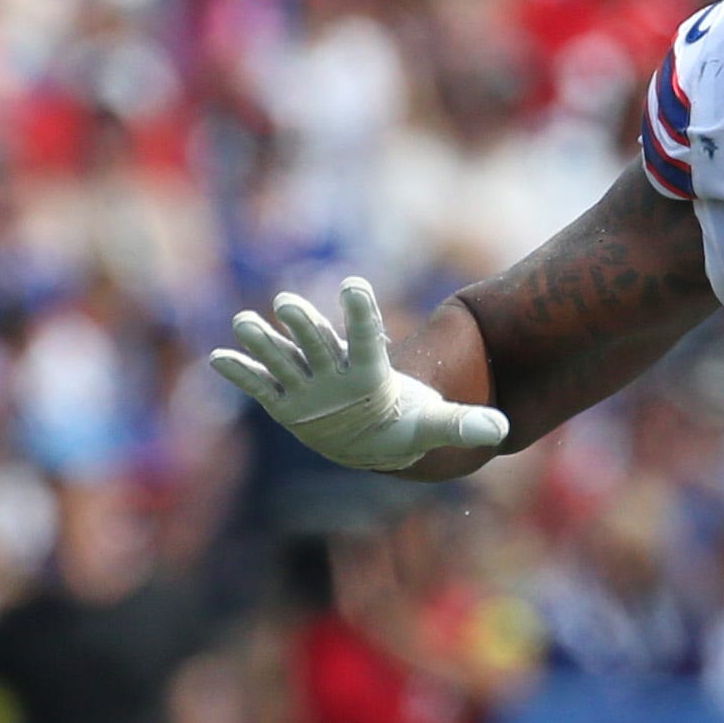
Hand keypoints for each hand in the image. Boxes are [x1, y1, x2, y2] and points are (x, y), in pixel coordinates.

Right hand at [210, 278, 508, 472]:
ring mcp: (307, 384)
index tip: (354, 284)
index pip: (367, 337)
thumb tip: (503, 428)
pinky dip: (241, 374)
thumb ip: (463, 424)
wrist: (376, 438)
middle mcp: (334, 368)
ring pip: (283, 358)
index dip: (361, 314)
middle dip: (304, 324)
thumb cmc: (407, 424)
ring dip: (263, 342)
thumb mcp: (434, 427)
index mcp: (371, 371)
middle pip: (317, 342)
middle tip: (289, 304)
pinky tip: (220, 360)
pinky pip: (260, 386)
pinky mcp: (285, 403)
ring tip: (245, 323)